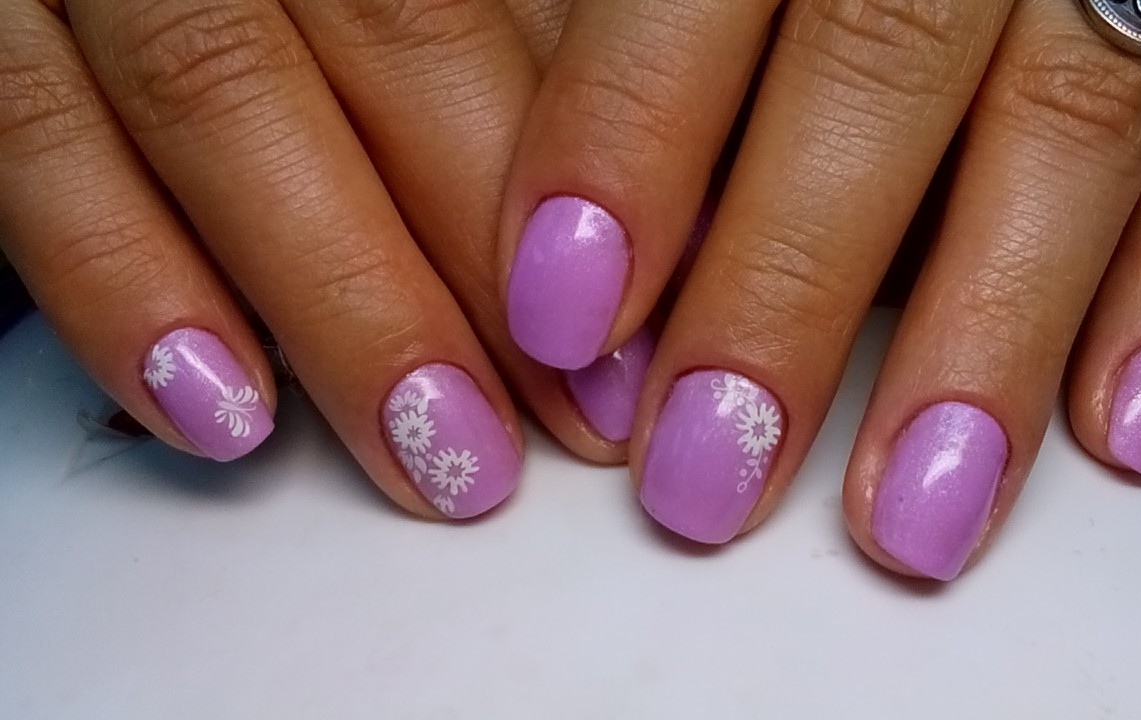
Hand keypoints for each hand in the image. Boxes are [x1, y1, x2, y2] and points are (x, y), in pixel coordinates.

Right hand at [0, 0, 610, 519]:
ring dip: (342, 298)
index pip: (483, 13)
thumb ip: (495, 61)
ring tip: (437, 451)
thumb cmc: (314, 3)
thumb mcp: (392, 1)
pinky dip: (121, 276)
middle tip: (567, 420)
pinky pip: (30, 134)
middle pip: (392, 39)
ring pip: (220, 92)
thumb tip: (637, 231)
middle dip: (486, 255)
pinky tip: (223, 409)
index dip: (577, 181)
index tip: (631, 344)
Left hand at [497, 0, 1140, 577]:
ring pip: (1072, 119)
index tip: (562, 310)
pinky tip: (1117, 421)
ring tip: (912, 514)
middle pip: (884, 60)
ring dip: (987, 337)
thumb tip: (561, 237)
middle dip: (791, 283)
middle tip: (706, 467)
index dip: (632, 140)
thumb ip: (631, 34)